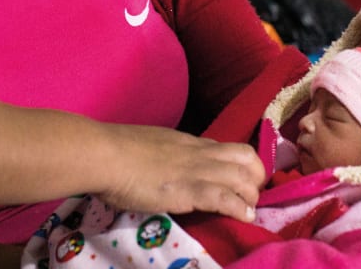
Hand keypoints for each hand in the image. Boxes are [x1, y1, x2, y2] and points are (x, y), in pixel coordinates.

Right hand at [94, 124, 263, 221]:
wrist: (105, 155)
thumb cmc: (115, 152)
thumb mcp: (149, 148)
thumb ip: (163, 158)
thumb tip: (162, 169)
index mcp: (188, 142)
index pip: (226, 149)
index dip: (240, 165)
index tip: (240, 181)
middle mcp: (198, 152)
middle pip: (245, 157)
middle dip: (255, 177)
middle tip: (249, 196)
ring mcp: (196, 170)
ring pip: (243, 176)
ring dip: (251, 196)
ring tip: (248, 210)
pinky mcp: (190, 189)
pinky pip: (226, 197)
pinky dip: (239, 208)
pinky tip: (243, 217)